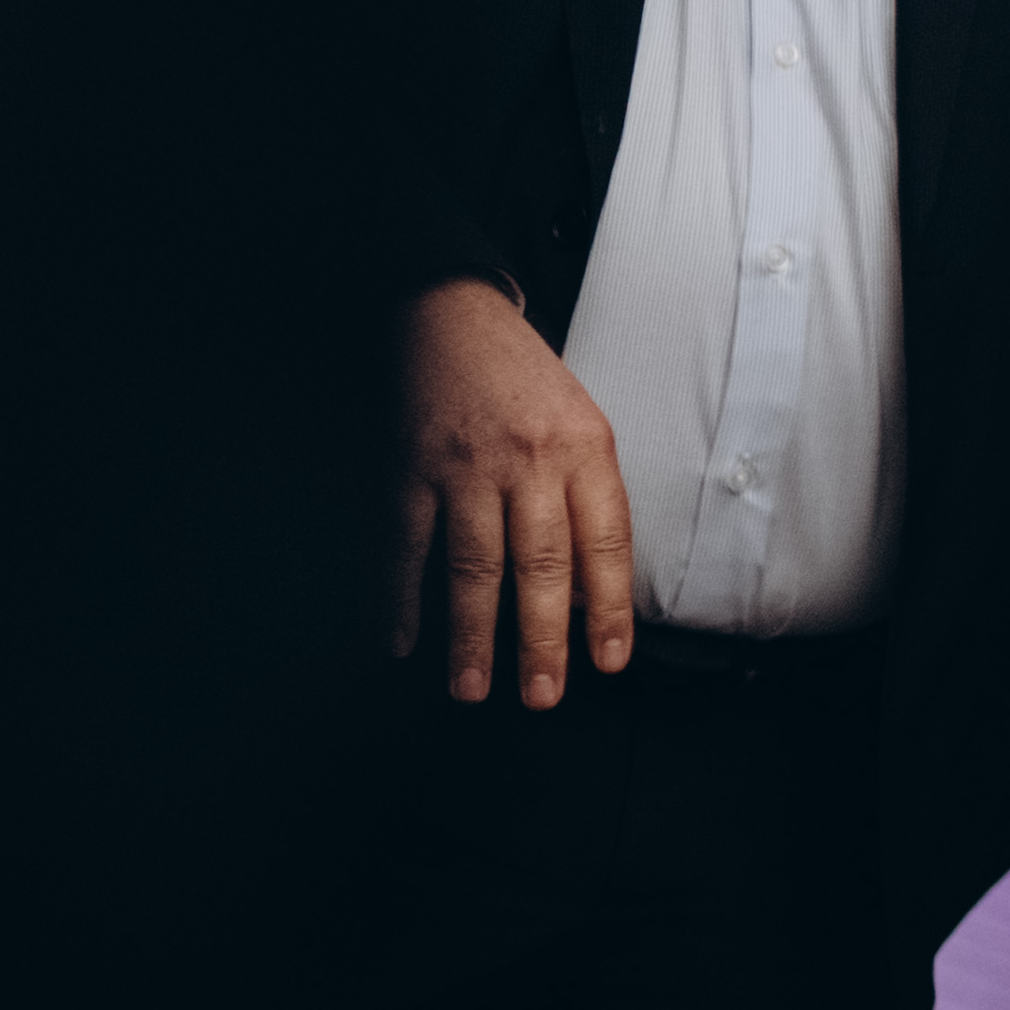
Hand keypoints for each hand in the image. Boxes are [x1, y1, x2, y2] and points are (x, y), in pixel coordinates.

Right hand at [391, 279, 633, 707]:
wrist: (450, 315)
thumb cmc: (524, 380)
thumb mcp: (581, 424)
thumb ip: (588, 497)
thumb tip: (592, 589)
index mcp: (584, 448)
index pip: (607, 541)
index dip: (609, 607)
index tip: (609, 661)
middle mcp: (528, 459)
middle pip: (542, 563)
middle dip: (543, 639)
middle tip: (543, 694)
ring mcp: (464, 466)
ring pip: (473, 565)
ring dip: (473, 635)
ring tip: (473, 687)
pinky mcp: (408, 469)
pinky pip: (406, 546)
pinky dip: (400, 599)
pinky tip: (402, 640)